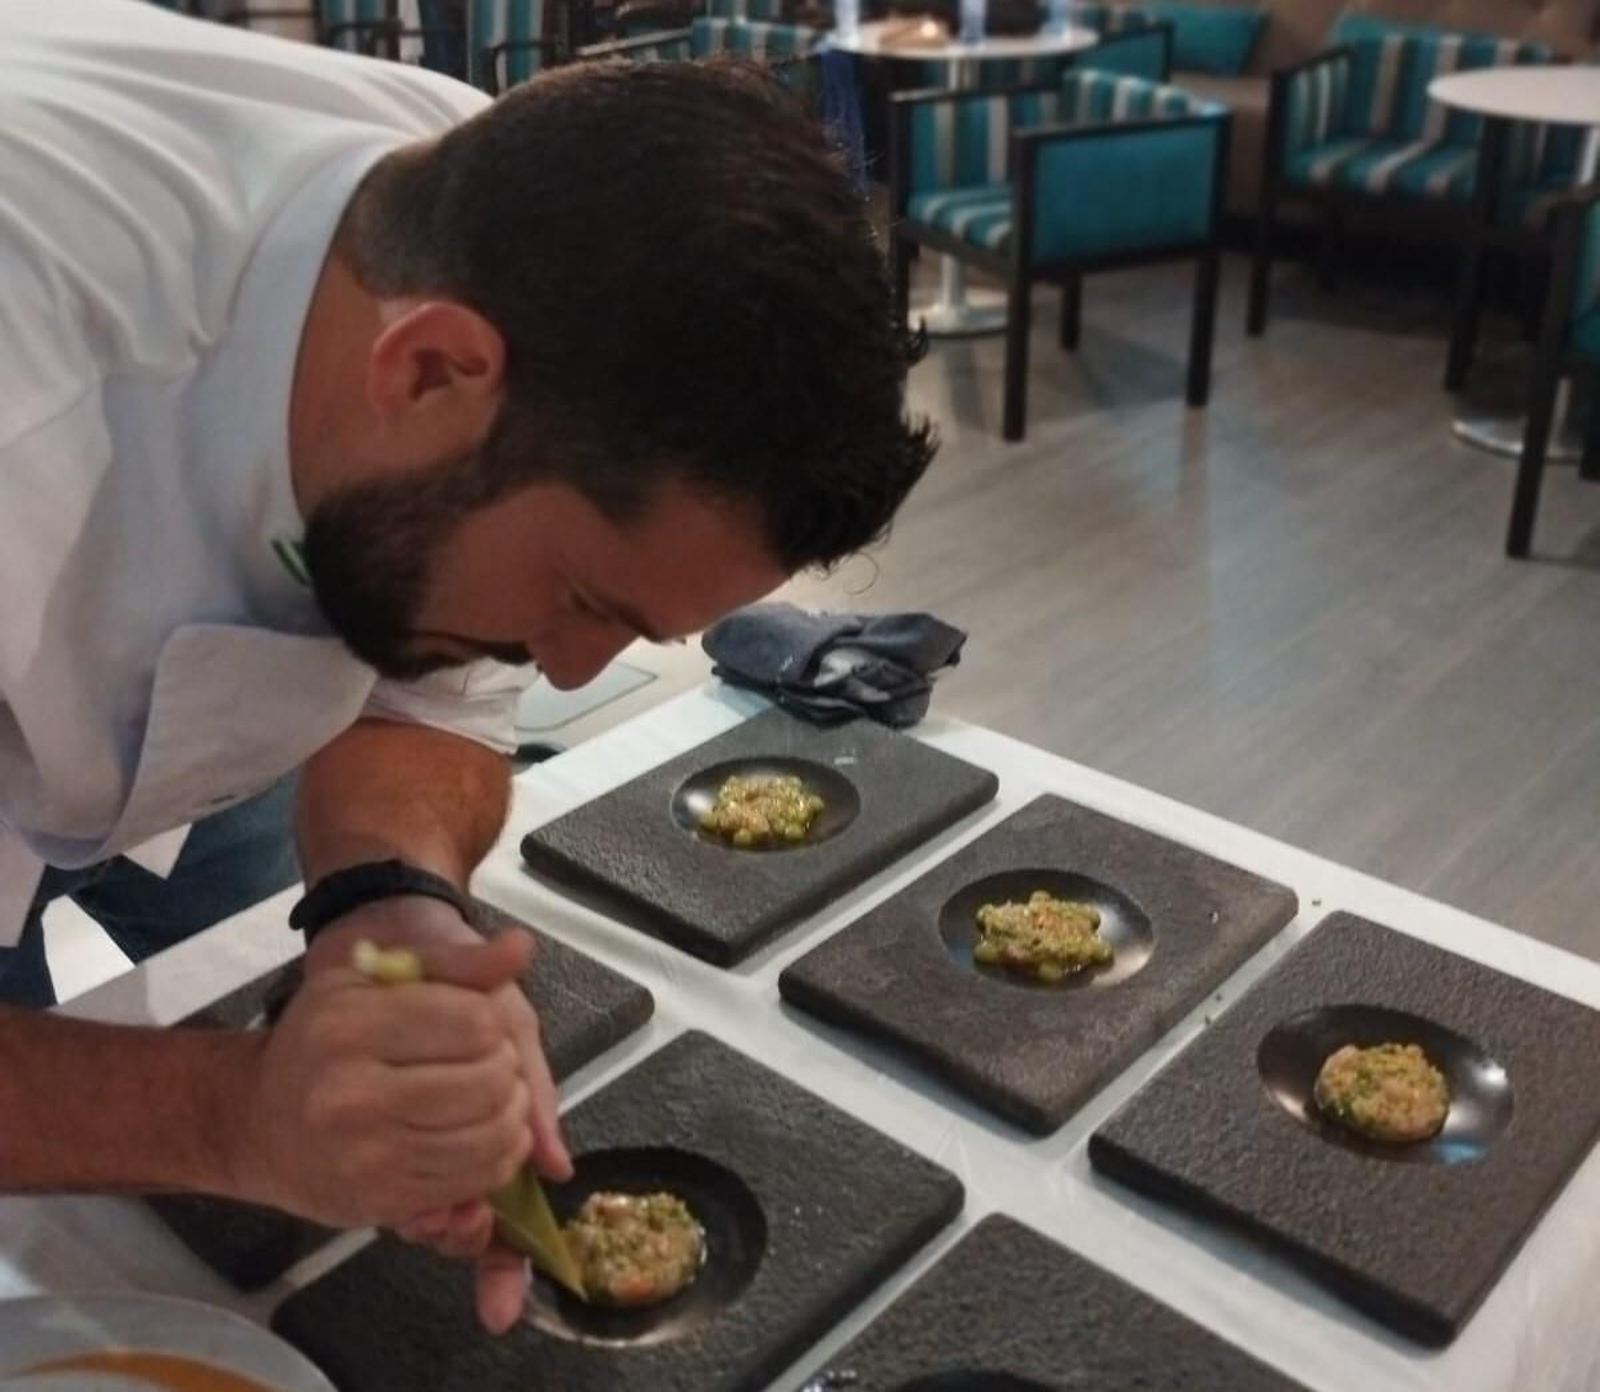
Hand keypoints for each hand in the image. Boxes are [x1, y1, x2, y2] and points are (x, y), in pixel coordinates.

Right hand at [304, 898, 573, 1334]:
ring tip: (497, 1098)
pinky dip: (499, 1158)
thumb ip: (457, 963)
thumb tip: (521, 946)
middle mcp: (351, 1095)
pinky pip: (473, 1181)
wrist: (257, 1122)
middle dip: (508, 1069)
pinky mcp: (381, 1202)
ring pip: (490, 1136)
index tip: (478, 1024)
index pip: (476, 1022)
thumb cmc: (323, 1037)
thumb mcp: (376, 978)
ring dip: (513, 1116)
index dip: (493, 1022)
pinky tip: (484, 1134)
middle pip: (489, 1081)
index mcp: (349, 1025)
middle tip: (493, 1063)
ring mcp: (366, 1157)